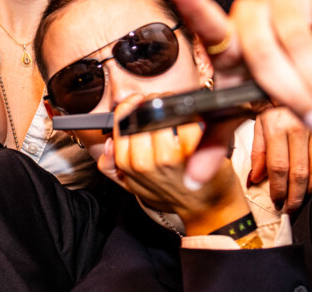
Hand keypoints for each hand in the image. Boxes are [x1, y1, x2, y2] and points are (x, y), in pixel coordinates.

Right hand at [97, 94, 247, 234]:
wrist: (203, 209)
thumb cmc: (171, 193)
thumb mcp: (134, 184)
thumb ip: (112, 166)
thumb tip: (107, 145)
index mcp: (128, 164)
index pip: (121, 121)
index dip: (130, 106)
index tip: (138, 101)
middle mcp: (144, 161)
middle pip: (142, 115)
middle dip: (152, 103)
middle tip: (160, 103)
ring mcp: (168, 157)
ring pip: (163, 115)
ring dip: (171, 106)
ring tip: (177, 110)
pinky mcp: (192, 153)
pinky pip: (188, 123)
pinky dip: (193, 118)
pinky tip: (194, 121)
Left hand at [168, 0, 311, 133]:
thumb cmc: (271, 81)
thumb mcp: (243, 109)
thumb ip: (216, 140)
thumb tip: (193, 180)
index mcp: (226, 40)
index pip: (206, 21)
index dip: (193, 1)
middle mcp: (250, 10)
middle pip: (263, 53)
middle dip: (293, 95)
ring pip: (298, 42)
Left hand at [250, 107, 311, 213]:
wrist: (292, 72)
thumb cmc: (271, 97)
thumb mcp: (255, 120)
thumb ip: (256, 151)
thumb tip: (254, 179)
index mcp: (275, 124)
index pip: (278, 167)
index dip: (278, 189)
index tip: (277, 202)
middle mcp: (298, 125)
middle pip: (300, 171)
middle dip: (296, 196)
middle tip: (292, 209)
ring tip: (304, 198)